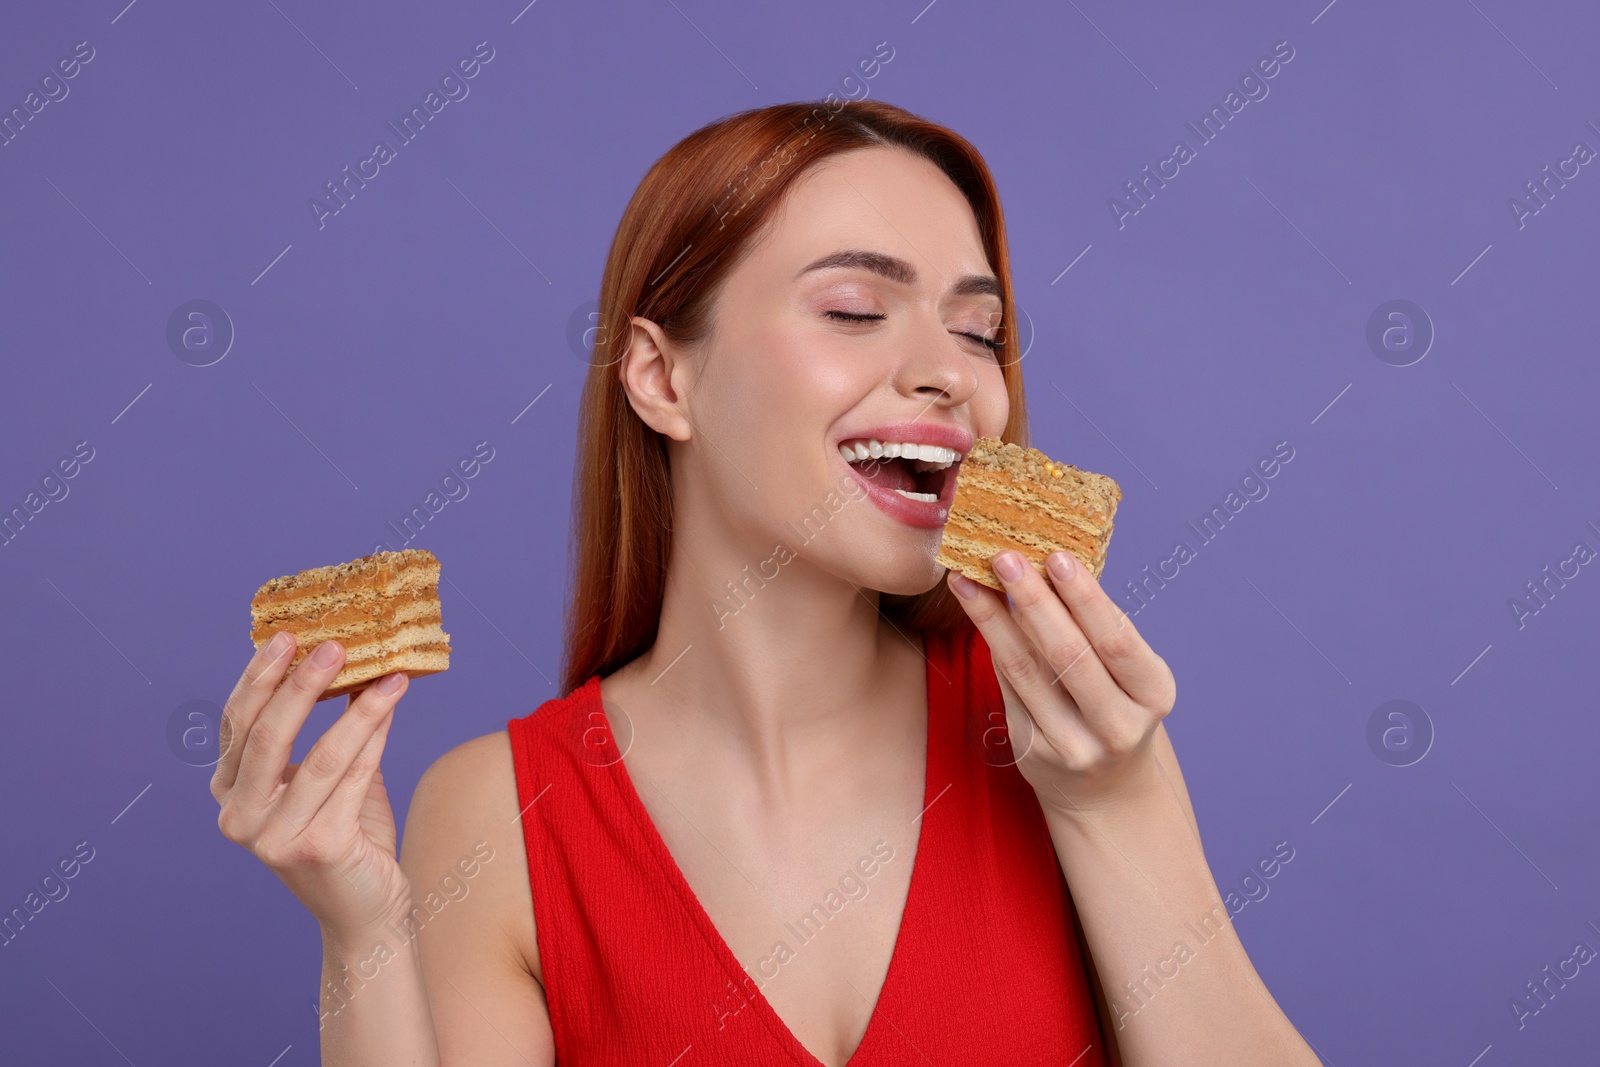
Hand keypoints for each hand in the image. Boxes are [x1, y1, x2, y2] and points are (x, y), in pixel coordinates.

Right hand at [211, 633, 415, 943]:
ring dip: (357, 707)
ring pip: (319, 755)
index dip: (261, 676)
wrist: (367, 911)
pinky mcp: (316, 849)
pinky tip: (393, 702)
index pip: (238, 722)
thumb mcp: (331, 776)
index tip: (288, 635)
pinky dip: (376, 734)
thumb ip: (333, 730)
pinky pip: (353, 778)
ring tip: (386, 671)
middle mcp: (239, 817)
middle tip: (334, 644)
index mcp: (230, 793)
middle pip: (266, 734)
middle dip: (301, 683)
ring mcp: (274, 838)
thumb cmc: (348, 836)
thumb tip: (359, 664)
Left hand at [946, 549, 1176, 819]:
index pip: (1115, 640)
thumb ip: (1097, 628)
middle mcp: (1117, 726)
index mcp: (1153, 694)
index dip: (1085, 599)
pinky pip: (1008, 688)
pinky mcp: (1032, 753)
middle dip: (1032, 601)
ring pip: (1025, 671)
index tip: (1056, 556)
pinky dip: (992, 644)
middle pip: (1067, 655)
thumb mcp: (1129, 675)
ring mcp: (1072, 745)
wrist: (1105, 791)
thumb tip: (1049, 561)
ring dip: (992, 618)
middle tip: (1003, 557)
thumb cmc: (1117, 706)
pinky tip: (975, 610)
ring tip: (968, 577)